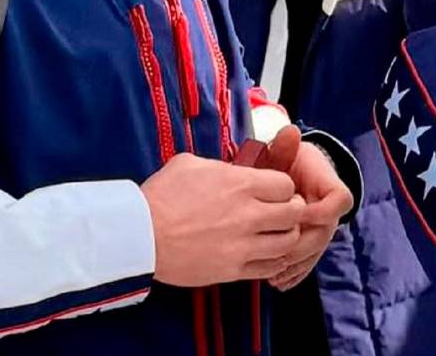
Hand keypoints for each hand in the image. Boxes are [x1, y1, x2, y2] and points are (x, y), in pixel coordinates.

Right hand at [142, 152, 304, 286]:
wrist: (142, 235)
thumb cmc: (163, 195)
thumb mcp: (192, 163)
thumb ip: (222, 166)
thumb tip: (234, 170)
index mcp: (240, 183)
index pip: (286, 184)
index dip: (283, 187)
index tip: (276, 191)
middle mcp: (247, 214)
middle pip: (294, 213)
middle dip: (292, 210)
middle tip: (282, 211)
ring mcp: (242, 245)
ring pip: (287, 243)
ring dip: (286, 237)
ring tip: (275, 234)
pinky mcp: (232, 271)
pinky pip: (268, 269)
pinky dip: (273, 262)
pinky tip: (264, 254)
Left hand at [268, 140, 352, 291]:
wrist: (295, 176)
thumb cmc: (290, 162)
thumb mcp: (287, 152)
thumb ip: (286, 145)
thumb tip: (290, 130)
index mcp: (331, 188)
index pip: (339, 202)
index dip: (320, 210)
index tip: (297, 212)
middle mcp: (330, 214)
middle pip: (324, 235)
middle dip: (300, 245)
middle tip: (274, 249)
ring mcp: (322, 232)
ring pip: (314, 254)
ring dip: (294, 265)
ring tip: (269, 271)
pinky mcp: (311, 247)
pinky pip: (307, 264)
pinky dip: (292, 275)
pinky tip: (274, 280)